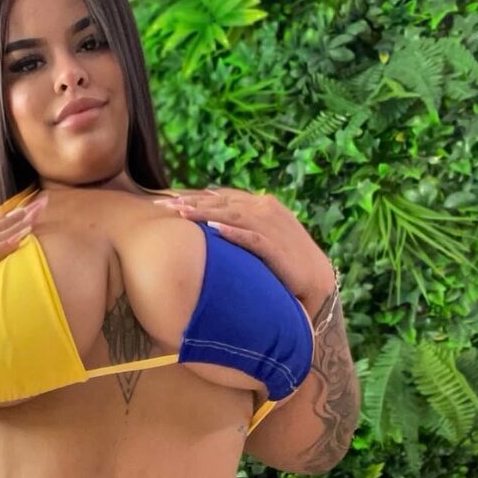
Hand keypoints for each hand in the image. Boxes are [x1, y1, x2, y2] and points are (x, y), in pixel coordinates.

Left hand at [155, 186, 335, 312]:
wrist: (316, 280)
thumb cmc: (284, 262)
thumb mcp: (259, 238)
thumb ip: (238, 227)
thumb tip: (209, 227)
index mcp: (259, 204)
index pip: (219, 196)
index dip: (192, 197)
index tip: (166, 200)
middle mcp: (264, 209)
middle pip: (220, 201)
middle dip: (189, 202)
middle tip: (161, 205)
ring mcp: (271, 226)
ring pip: (231, 215)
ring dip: (205, 212)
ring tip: (180, 213)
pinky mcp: (276, 246)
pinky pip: (252, 238)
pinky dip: (235, 233)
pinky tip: (215, 230)